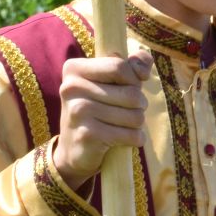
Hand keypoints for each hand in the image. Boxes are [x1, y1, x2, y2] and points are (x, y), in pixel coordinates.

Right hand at [53, 53, 152, 187]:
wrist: (74, 151)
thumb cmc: (98, 111)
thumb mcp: (110, 82)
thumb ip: (131, 65)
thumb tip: (143, 65)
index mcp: (74, 69)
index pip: (120, 66)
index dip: (134, 80)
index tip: (126, 89)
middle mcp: (72, 87)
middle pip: (132, 93)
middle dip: (139, 105)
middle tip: (125, 112)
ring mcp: (78, 111)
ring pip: (136, 116)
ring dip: (137, 124)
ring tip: (121, 126)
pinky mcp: (88, 135)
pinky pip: (132, 135)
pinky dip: (135, 139)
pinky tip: (121, 141)